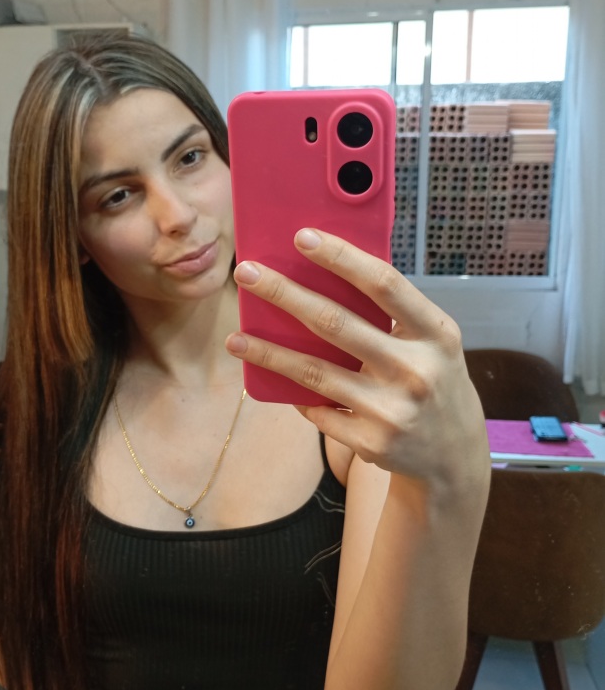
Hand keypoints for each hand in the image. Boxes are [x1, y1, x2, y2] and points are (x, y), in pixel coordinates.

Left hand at [226, 229, 487, 492]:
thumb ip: (391, 313)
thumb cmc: (430, 377)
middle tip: (245, 272)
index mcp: (435, 333)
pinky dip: (296, 394)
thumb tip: (322, 272)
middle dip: (284, 293)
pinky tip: (274, 382)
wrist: (453, 453)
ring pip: (314, 373)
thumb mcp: (430, 341)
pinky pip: (318, 410)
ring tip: (235, 339)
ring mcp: (393, 410)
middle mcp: (416, 370)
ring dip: (268, 353)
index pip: (384, 284)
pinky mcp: (372, 443)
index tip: (301, 236)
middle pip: (335, 323)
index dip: (342, 258)